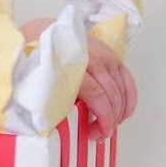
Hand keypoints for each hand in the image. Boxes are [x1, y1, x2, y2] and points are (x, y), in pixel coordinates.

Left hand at [21, 18, 137, 140]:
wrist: (40, 32)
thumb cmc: (36, 58)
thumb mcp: (36, 80)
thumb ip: (50, 99)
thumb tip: (57, 124)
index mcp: (70, 65)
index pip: (96, 94)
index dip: (102, 116)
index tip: (99, 133)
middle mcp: (90, 56)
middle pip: (110, 92)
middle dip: (110, 117)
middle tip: (99, 134)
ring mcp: (102, 53)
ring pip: (120, 86)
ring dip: (120, 109)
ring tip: (110, 125)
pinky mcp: (109, 53)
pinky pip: (126, 76)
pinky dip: (129, 95)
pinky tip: (125, 112)